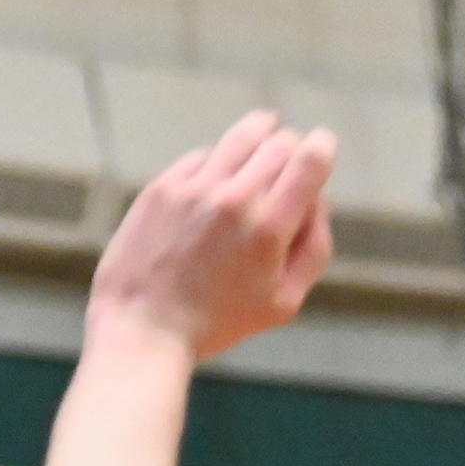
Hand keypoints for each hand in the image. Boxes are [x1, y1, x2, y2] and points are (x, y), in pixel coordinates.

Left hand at [88, 111, 335, 362]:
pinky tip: (212, 188)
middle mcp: (233, 199)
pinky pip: (203, 156)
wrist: (141, 330)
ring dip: (259, 139)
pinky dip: (216, 165)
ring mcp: (194, 189)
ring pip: (242, 135)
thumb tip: (321, 201)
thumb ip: (313, 249)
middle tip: (286, 167)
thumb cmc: (214, 324)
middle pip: (281, 141)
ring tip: (258, 154)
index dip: (323, 147)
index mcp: (268, 228)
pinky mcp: (162, 188)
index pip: (311, 158)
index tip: (320, 151)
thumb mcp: (282, 303)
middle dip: (292, 150)